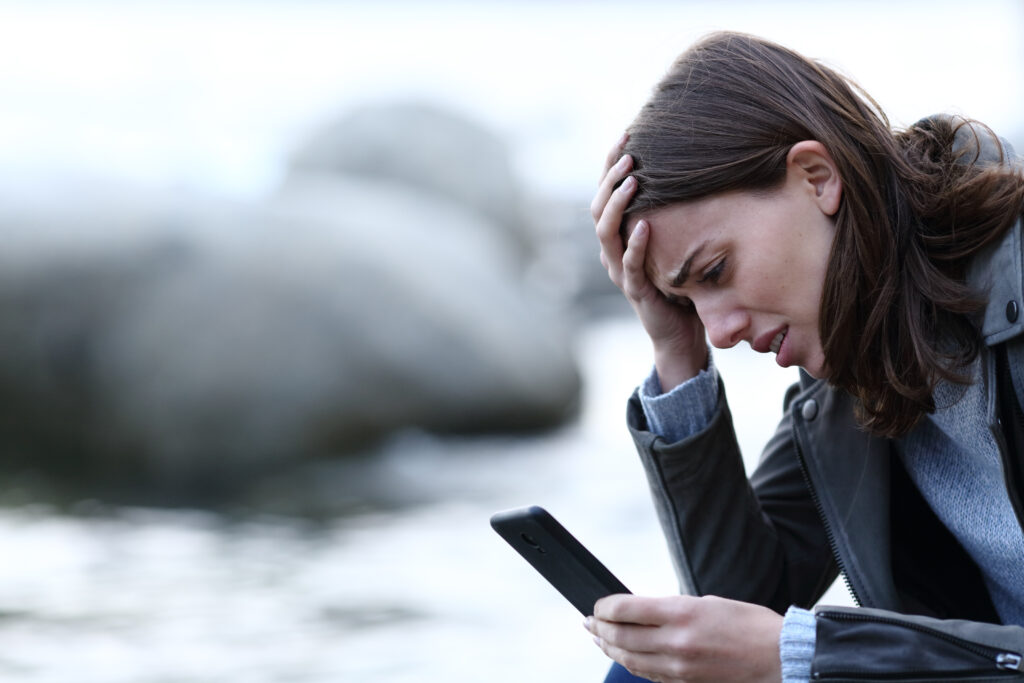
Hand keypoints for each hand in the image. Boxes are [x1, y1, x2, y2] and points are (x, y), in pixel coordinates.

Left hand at [585, 594, 782, 682]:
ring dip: (609, 648)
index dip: (604, 607)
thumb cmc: (748, 625)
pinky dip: (632, 664)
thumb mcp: (706, 602)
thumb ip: (670, 608)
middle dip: (599, 628)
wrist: (779, 658)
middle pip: (621, 636)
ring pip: (629, 660)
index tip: (597, 604)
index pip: (625, 610)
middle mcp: (676, 643)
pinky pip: (648, 675)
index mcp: (681, 614)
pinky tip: (625, 657)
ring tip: (599, 639)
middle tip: (589, 622)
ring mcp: (679, 668)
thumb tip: (640, 611)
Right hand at [592, 134, 707, 389]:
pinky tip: (645, 225)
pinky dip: (635, 245)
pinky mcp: (635, 291)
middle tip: (629, 153)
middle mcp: (613, 251)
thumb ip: (678, 211)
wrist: (682, 333)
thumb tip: (700, 165)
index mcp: (619, 236)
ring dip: (618, 204)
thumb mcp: (679, 239)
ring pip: (606, 232)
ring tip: (633, 180)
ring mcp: (620, 271)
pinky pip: (629, 265)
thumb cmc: (682, 283)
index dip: (611, 164)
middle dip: (611, 177)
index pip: (607, 193)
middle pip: (599, 207)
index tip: (627, 134)